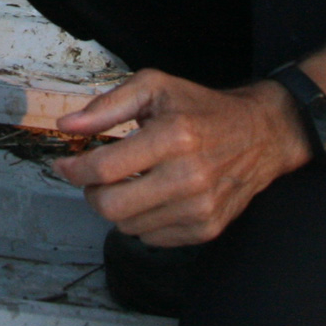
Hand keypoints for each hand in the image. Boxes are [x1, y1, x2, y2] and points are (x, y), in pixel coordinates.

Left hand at [53, 71, 312, 245]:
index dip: (74, 169)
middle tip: (95, 178)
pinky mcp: (207, 228)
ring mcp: (200, 208)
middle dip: (91, 193)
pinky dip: (142, 220)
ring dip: (117, 207)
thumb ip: (106, 106)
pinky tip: (153, 196)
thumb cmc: (201, 108)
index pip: (105, 168)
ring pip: (128, 227)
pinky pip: (152, 238)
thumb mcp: (154, 87)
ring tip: (130, 182)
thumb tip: (67, 126)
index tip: (64, 165)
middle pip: (112, 206)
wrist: (260, 134)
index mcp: (173, 136)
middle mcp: (188, 177)